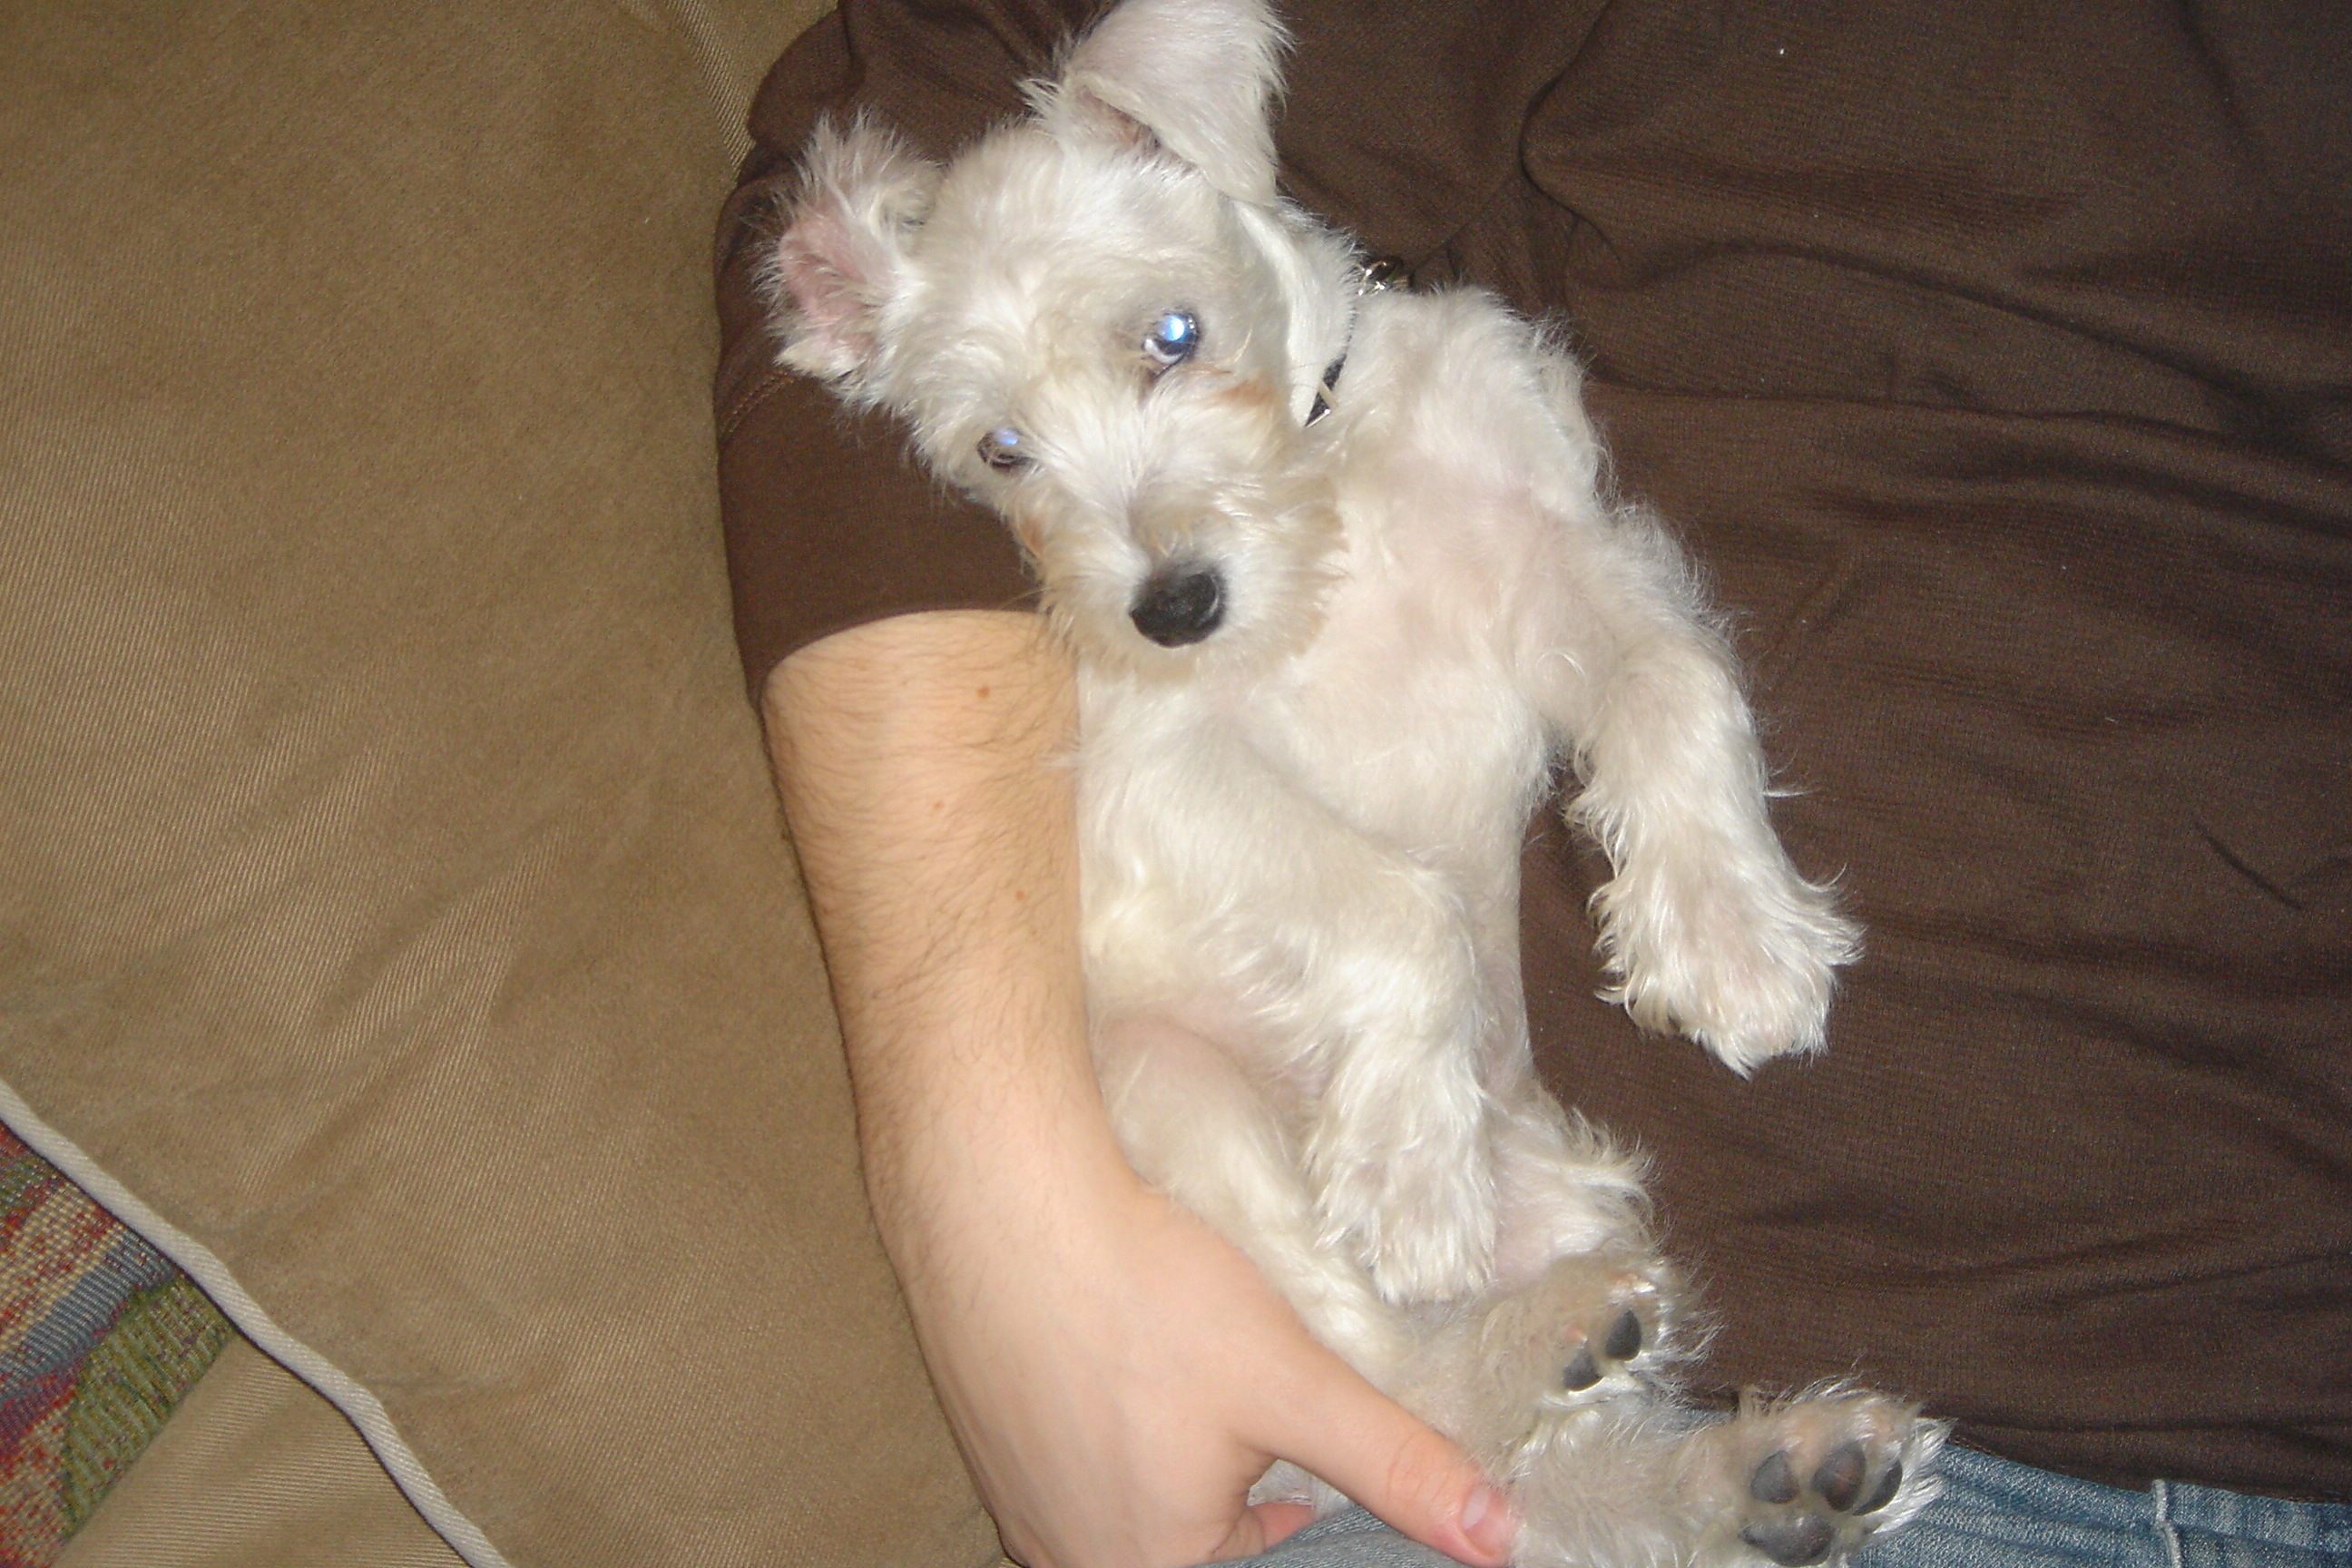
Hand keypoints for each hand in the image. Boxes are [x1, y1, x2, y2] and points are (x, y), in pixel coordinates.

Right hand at [766, 611, 1515, 1567]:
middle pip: (1192, 1545)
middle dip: (1243, 1482)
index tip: (1317, 1447)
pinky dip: (1114, 1414)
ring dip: (1177, 1449)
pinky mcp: (986, 1435)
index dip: (1307, 1511)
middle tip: (1262, 1397)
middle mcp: (1063, 1557)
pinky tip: (1131, 1342)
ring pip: (1129, 1499)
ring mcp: (1014, 1499)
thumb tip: (1498, 1536)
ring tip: (1200, 1363)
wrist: (997, 1199)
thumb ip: (1398, 1464)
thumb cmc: (1140, 1296)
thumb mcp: (1290, 1382)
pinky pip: (1070, 1456)